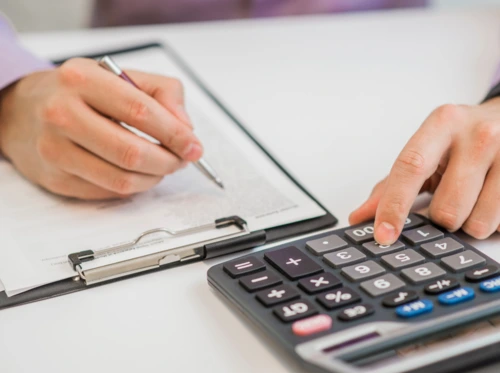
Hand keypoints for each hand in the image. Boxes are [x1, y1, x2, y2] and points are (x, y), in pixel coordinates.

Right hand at [0, 58, 201, 198]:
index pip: (141, 112)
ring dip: (154, 178)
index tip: (194, 146)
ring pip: (122, 179)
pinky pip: (108, 192)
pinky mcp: (55, 178)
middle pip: (133, 152)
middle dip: (168, 161)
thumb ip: (163, 93)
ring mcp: (55, 150)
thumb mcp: (119, 76)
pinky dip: (134, 187)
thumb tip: (186, 128)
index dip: (176, 134)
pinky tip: (138, 174)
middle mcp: (62, 114)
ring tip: (162, 166)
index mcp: (82, 79)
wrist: (22, 111)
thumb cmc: (79, 93)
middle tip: (181, 160)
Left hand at [350, 99, 499, 243]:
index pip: (411, 169)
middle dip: (442, 217)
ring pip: (478, 223)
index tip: (383, 235)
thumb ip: (392, 185)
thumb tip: (360, 217)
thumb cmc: (462, 138)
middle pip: (446, 209)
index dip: (393, 206)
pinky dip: (493, 222)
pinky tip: (492, 199)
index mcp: (442, 124)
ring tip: (475, 197)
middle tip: (450, 198)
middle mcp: (478, 135)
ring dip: (470, 222)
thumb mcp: (426, 150)